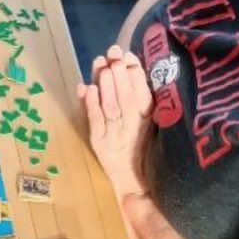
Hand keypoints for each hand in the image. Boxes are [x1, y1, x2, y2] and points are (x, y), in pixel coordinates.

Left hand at [78, 45, 153, 199]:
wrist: (137, 186)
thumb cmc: (145, 152)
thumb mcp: (150, 124)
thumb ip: (142, 100)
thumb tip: (132, 68)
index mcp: (150, 121)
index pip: (144, 93)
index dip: (136, 73)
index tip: (129, 55)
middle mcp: (134, 126)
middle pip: (127, 96)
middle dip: (120, 72)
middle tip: (114, 52)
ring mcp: (116, 135)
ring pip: (111, 105)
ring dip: (106, 83)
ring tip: (102, 63)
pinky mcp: (100, 143)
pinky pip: (96, 121)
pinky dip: (92, 104)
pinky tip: (88, 88)